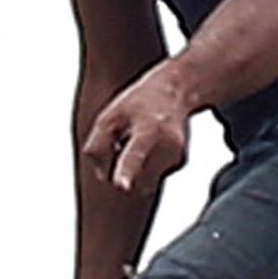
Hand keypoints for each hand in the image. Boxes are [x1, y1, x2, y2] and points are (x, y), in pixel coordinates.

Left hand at [84, 68, 193, 195]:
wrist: (175, 92)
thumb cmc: (136, 105)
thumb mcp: (109, 117)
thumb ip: (97, 147)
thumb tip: (105, 177)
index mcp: (149, 128)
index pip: (135, 153)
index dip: (127, 171)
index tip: (122, 186)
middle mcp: (169, 145)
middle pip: (134, 179)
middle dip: (120, 171)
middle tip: (122, 141)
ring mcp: (177, 157)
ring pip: (143, 182)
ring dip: (134, 169)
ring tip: (140, 137)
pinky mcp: (180, 164)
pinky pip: (152, 176)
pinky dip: (146, 165)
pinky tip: (152, 142)